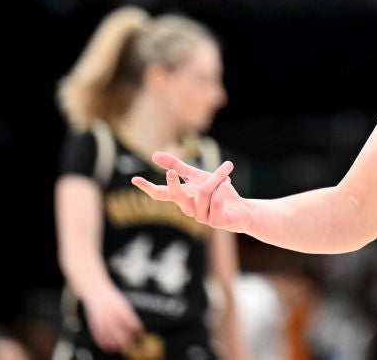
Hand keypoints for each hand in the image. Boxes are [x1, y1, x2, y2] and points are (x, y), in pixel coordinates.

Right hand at [82, 283, 143, 352]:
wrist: (96, 292)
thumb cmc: (112, 299)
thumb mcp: (124, 305)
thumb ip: (129, 317)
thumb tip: (137, 330)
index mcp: (120, 308)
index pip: (130, 320)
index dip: (136, 329)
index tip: (140, 335)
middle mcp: (110, 314)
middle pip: (119, 331)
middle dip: (126, 340)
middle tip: (131, 346)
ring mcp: (101, 319)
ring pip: (109, 336)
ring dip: (115, 344)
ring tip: (120, 349)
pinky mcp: (93, 323)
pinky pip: (98, 336)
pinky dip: (104, 343)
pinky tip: (108, 348)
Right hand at [132, 153, 249, 231]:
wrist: (242, 210)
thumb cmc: (218, 193)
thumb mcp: (198, 176)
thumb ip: (178, 166)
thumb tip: (154, 155)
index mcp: (182, 197)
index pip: (161, 193)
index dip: (147, 187)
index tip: (135, 179)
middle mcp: (188, 209)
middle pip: (176, 196)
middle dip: (173, 184)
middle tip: (171, 172)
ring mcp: (201, 217)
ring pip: (202, 193)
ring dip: (216, 178)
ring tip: (226, 174)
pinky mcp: (216, 222)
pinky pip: (216, 202)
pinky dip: (223, 188)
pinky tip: (228, 184)